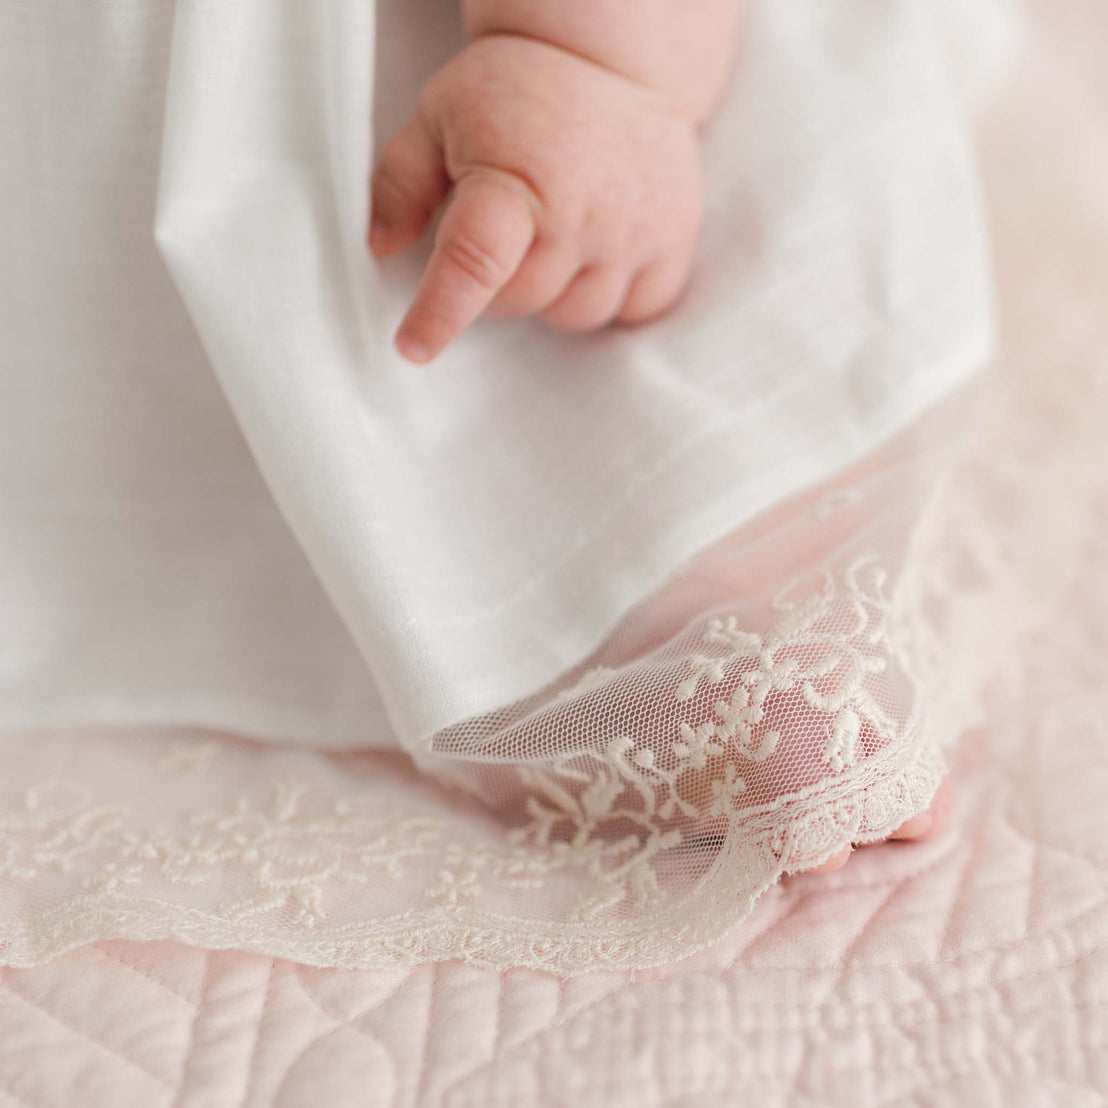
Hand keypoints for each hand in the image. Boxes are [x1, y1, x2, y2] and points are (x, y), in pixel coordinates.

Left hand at [369, 34, 702, 362]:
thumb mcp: (437, 117)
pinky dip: (612, 297)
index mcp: (513, 182)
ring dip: (554, 295)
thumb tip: (382, 248)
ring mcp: (633, 231)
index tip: (412, 347)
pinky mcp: (674, 239)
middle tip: (502, 237)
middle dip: (497, 286)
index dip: (440, 315)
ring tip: (551, 242)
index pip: (474, 265)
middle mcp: (579, 213)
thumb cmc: (515, 91)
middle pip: (520, 303)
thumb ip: (400, 183)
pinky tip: (596, 257)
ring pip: (577, 316)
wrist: (612, 57)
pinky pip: (637, 309)